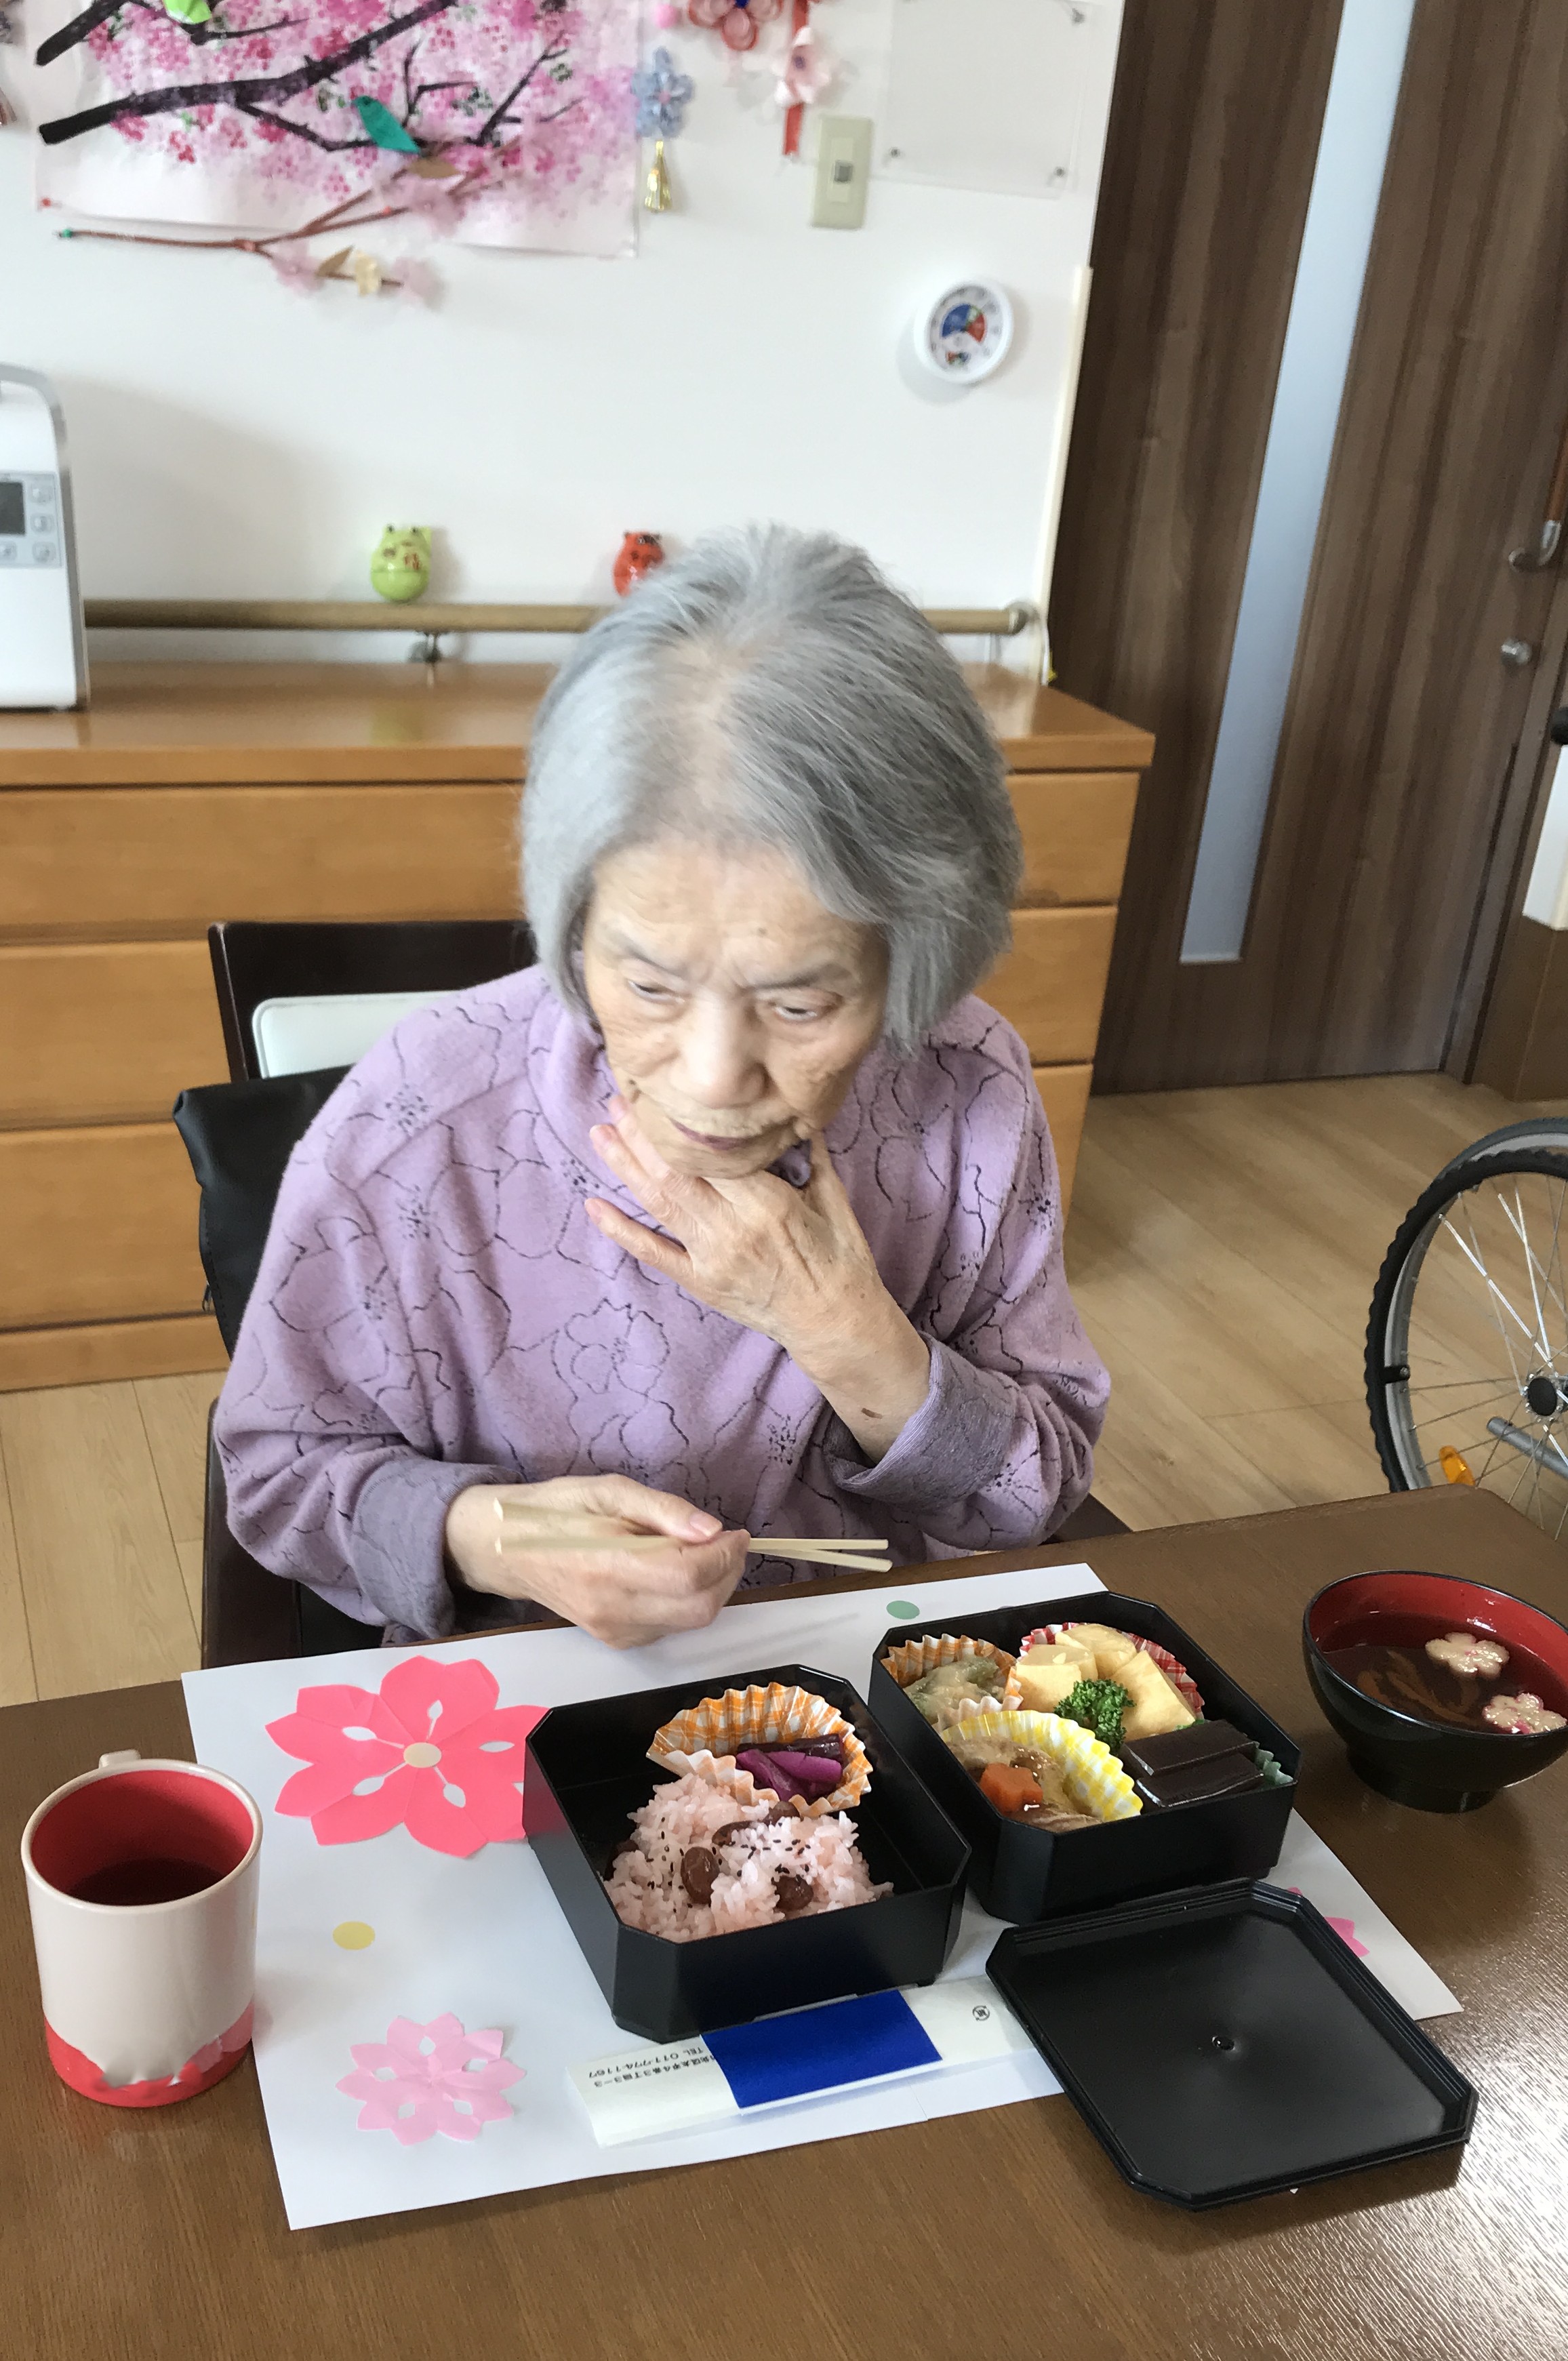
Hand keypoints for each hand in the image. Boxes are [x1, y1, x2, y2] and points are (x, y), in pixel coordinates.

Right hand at [444, 1473, 748, 1649]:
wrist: (505, 1550)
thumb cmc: (556, 1510)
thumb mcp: (607, 1490)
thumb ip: (662, 1510)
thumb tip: (711, 1530)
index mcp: (608, 1566)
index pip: (689, 1576)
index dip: (724, 1555)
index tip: (734, 1532)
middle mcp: (613, 1610)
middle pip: (700, 1608)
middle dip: (727, 1574)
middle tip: (725, 1543)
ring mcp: (614, 1632)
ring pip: (691, 1622)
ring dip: (711, 1588)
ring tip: (697, 1553)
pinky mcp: (616, 1641)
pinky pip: (671, 1627)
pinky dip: (686, 1601)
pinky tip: (672, 1574)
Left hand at [584, 1097, 929, 1459]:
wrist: (834, 1323)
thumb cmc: (840, 1258)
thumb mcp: (833, 1198)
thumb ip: (808, 1153)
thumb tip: (787, 1110)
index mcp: (768, 1202)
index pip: (714, 1151)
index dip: (683, 1119)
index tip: (663, 1090)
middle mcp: (732, 1228)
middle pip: (675, 1171)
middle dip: (642, 1133)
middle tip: (619, 1099)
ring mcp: (711, 1257)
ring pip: (659, 1203)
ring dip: (625, 1167)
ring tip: (600, 1133)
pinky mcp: (700, 1281)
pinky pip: (654, 1253)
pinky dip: (621, 1231)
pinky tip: (594, 1207)